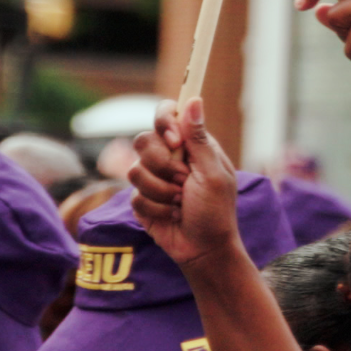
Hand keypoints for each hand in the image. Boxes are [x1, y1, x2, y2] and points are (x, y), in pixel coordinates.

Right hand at [129, 98, 241, 269]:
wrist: (203, 250)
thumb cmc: (216, 212)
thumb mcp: (213, 174)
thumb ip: (199, 139)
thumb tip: (194, 99)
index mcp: (189, 145)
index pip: (166, 114)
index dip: (164, 122)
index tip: (174, 141)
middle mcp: (169, 157)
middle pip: (143, 141)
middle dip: (163, 166)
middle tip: (184, 182)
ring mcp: (153, 177)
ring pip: (135, 170)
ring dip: (162, 191)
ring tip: (180, 203)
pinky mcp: (141, 199)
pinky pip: (134, 196)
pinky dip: (156, 208)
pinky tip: (170, 214)